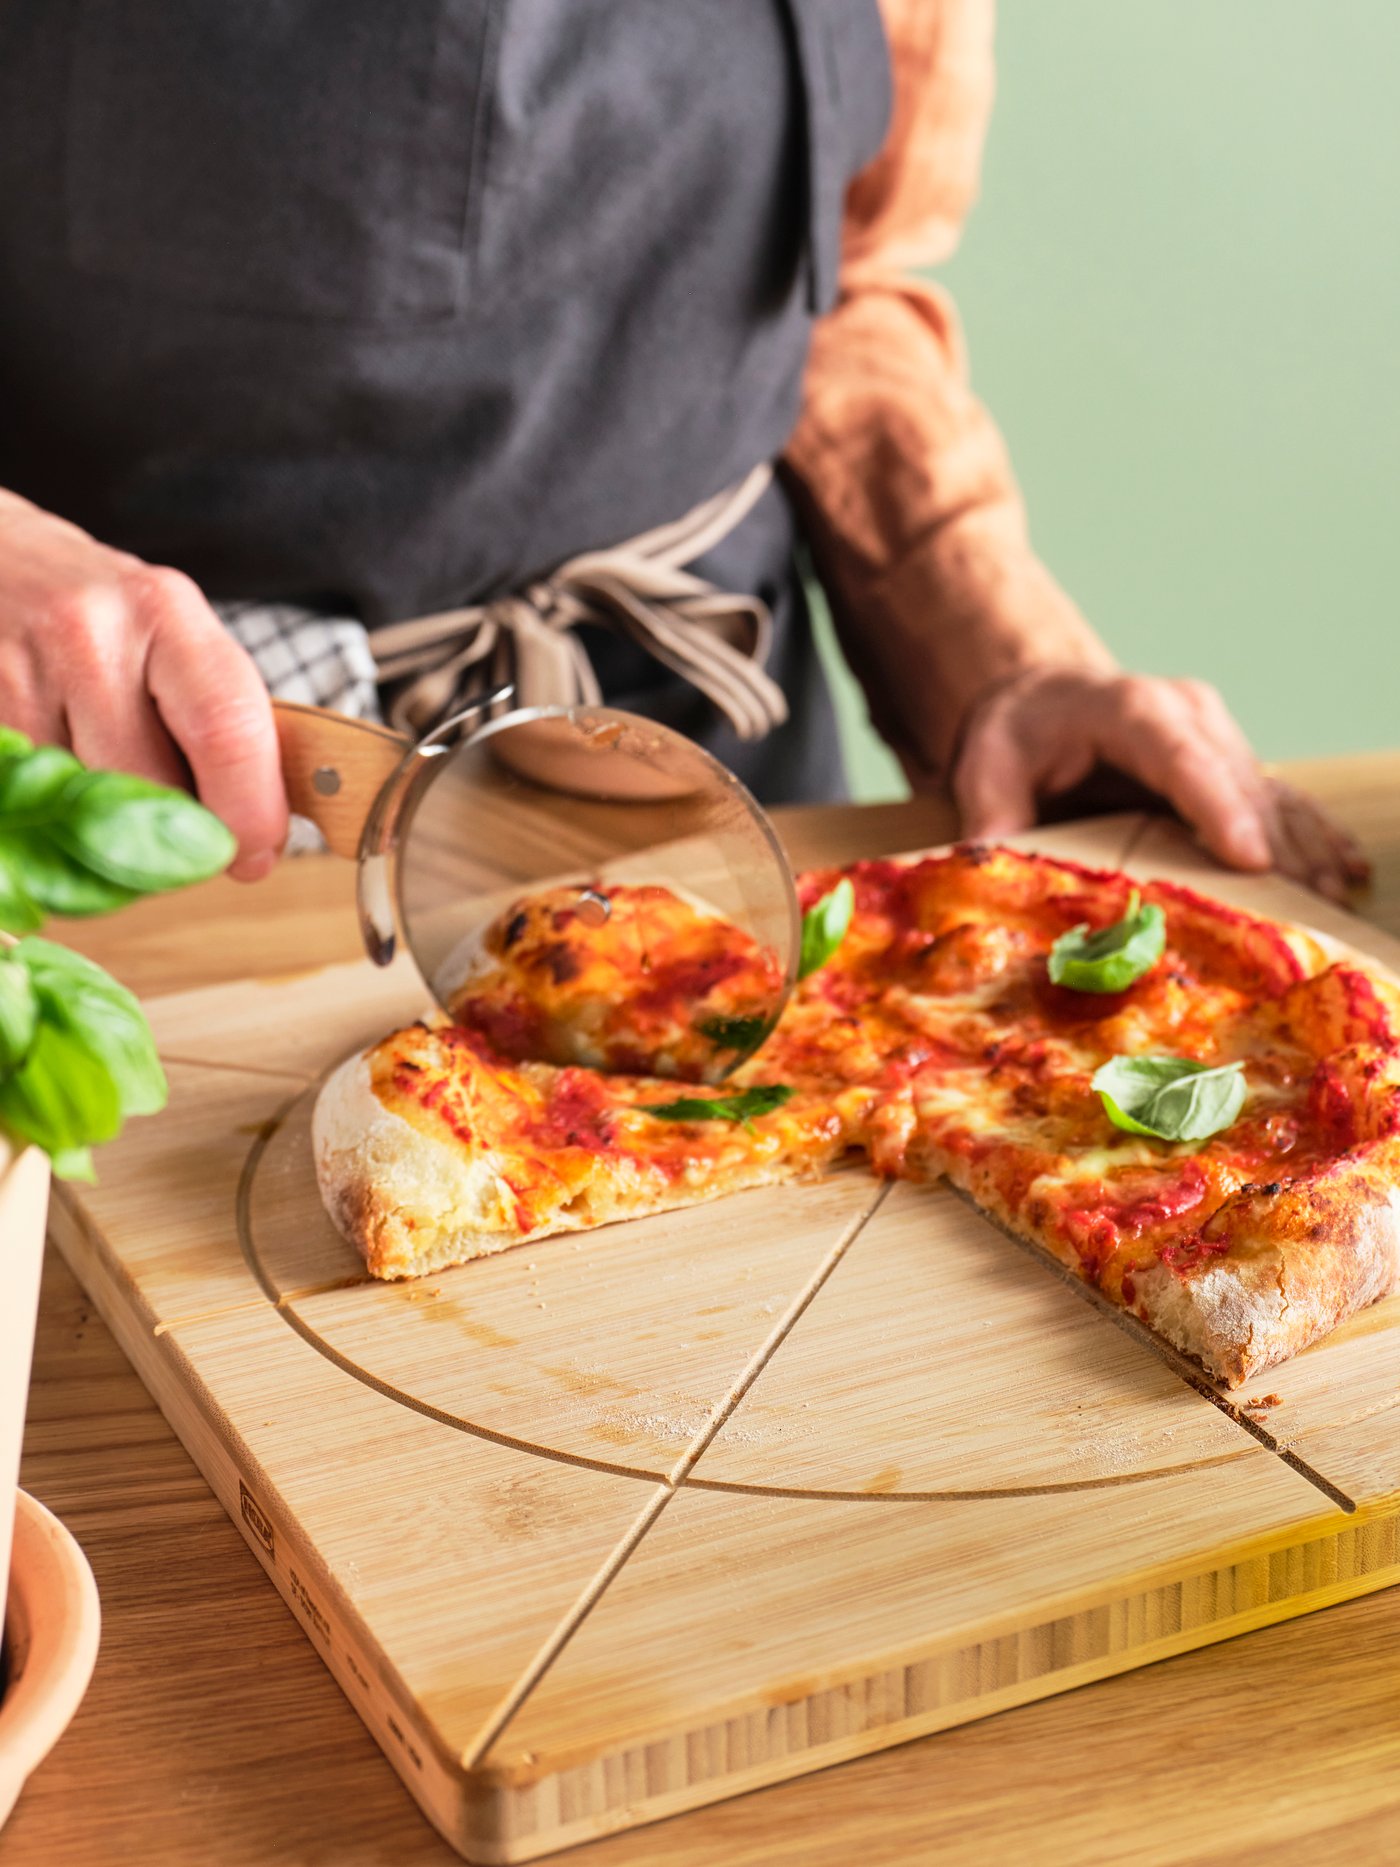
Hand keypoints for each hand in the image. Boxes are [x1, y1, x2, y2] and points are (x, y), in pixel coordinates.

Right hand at [0, 491, 286, 879]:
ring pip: (89, 809)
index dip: (248, 813)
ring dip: (107, 829)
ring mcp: (19, 672)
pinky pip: (32, 801)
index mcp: (164, 611)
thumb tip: (258, 833)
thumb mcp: (168, 634)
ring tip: (106, 787)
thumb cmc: (96, 611)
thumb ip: (218, 719)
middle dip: (174, 834)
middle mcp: (88, 635)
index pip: (226, 730)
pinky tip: (59, 784)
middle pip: (153, 789)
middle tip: (175, 832)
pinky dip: (57, 814)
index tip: (255, 856)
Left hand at [952, 668, 1368, 902]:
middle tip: (1304, 912)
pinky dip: (1312, 838)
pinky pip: (1282, 802)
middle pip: (1237, 782)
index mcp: (1129, 708)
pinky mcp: (1232, 764)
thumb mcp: (987, 768)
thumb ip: (991, 819)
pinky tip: (1345, 875)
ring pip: (1270, 795)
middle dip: (1275, 846)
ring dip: (1304, 849)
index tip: (1250, 856)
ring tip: (1333, 905)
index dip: (1217, 806)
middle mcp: (1187, 715)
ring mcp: (1218, 738)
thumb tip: (983, 871)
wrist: (1045, 700)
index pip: (1179, 756)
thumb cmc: (1016, 736)